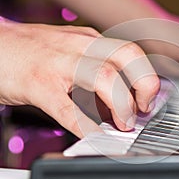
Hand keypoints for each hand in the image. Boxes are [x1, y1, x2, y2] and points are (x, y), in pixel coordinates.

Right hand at [0, 19, 158, 137]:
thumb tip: (115, 108)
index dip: (146, 78)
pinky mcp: (39, 84)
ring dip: (122, 104)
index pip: (131, 53)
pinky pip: (69, 109)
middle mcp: (79, 47)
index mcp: (89, 41)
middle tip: (143, 108)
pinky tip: (93, 136)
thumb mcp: (70, 57)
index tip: (148, 100)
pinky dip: (87, 127)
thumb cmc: (31, 54)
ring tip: (123, 123)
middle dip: (145, 84)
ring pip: (105, 76)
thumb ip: (94, 81)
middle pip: (128, 55)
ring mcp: (60, 63)